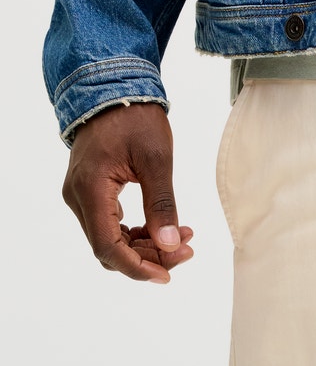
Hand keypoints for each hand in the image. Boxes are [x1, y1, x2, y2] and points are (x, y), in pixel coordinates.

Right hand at [61, 103, 193, 282]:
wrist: (111, 90)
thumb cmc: (134, 118)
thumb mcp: (156, 160)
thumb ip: (162, 204)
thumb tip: (170, 244)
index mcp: (90, 190)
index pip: (108, 247)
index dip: (137, 268)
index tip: (167, 275)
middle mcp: (78, 197)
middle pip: (110, 248)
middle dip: (149, 257)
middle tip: (186, 250)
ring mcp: (81, 195)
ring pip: (112, 240)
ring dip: (146, 247)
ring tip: (183, 237)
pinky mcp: (90, 192)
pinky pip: (111, 225)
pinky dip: (138, 233)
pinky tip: (165, 228)